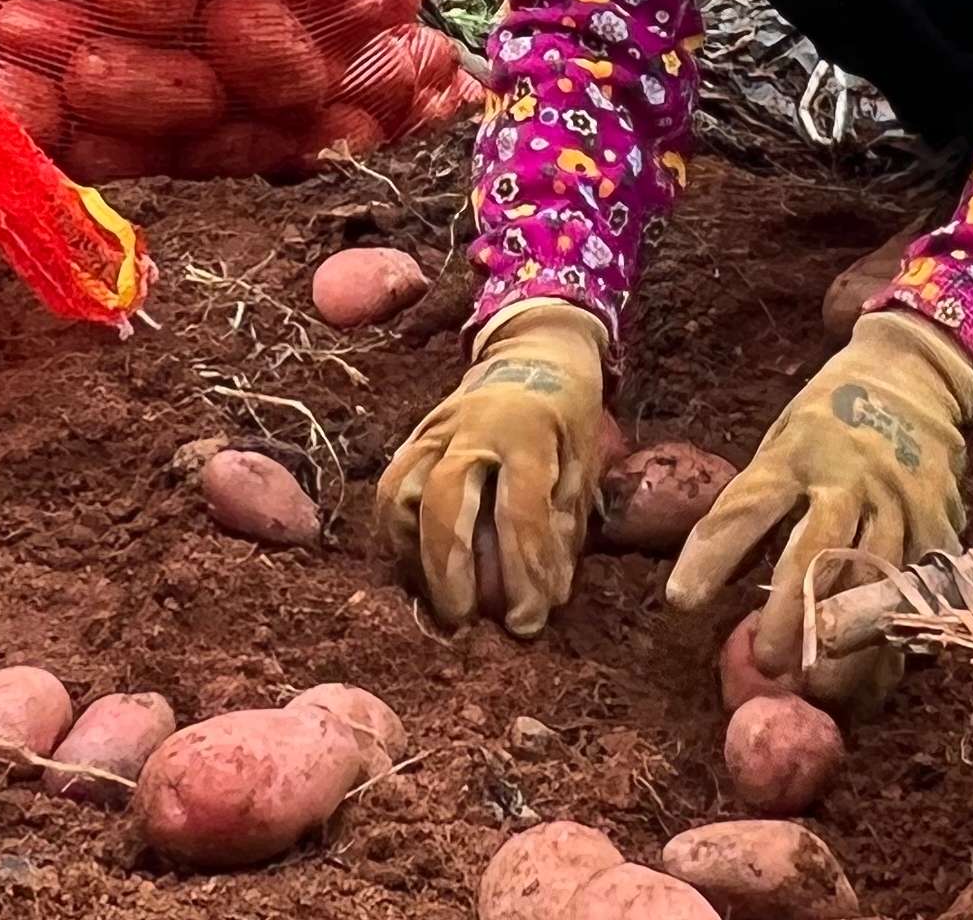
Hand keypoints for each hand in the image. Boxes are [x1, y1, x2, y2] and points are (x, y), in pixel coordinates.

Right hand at [370, 302, 605, 634]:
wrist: (533, 351)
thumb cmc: (566, 416)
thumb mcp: (584, 462)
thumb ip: (563, 526)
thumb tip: (548, 596)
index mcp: (528, 430)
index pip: (519, 509)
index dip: (522, 571)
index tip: (525, 622)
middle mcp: (472, 426)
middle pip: (443, 498)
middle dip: (450, 567)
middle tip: (464, 620)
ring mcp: (434, 429)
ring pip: (400, 492)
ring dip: (412, 554)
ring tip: (434, 600)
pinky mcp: (413, 438)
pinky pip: (389, 489)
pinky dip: (395, 535)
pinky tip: (415, 569)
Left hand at [667, 309, 972, 685]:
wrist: (914, 378)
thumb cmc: (828, 420)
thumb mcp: (781, 442)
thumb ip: (756, 503)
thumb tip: (708, 580)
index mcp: (798, 450)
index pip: (749, 505)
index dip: (713, 555)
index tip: (682, 602)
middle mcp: (851, 476)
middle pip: (818, 553)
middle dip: (790, 616)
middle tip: (767, 664)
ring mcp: (901, 501)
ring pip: (873, 582)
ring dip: (845, 641)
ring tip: (817, 684)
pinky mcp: (939, 524)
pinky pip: (915, 591)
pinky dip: (892, 638)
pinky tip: (871, 676)